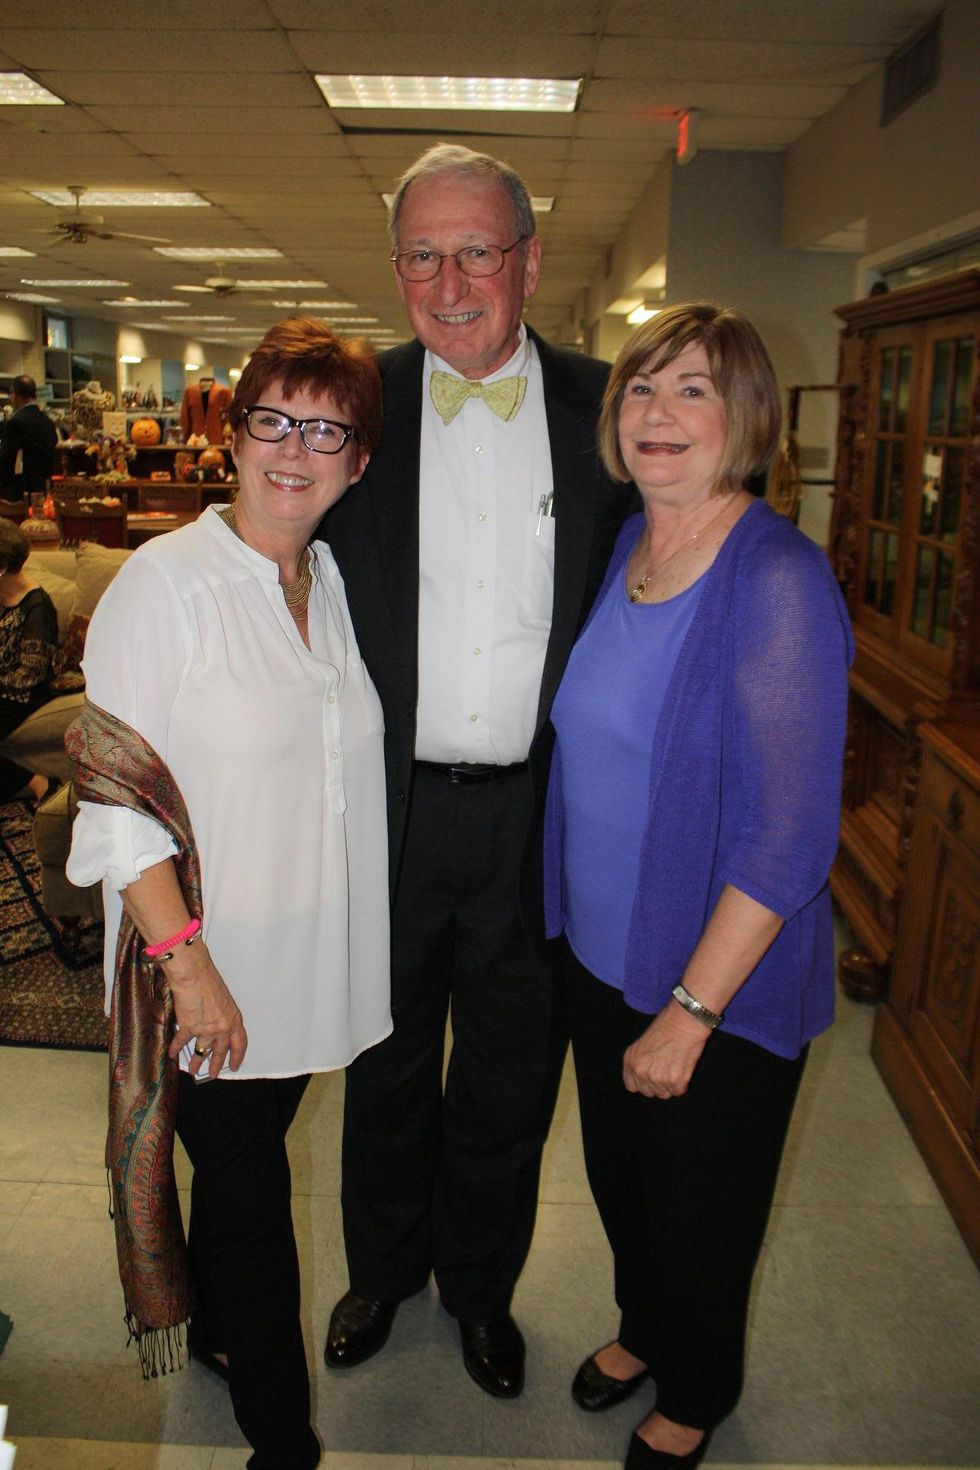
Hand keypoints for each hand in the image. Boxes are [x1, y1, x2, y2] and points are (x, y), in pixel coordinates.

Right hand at [165, 943, 247, 1077]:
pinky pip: (181, 1043)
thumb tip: (215, 1022)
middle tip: (212, 1075)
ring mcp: (205, 1030)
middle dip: (216, 1065)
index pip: (240, 1043)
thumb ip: (221, 1014)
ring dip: (196, 1063)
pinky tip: (172, 1054)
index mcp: (234, 1019)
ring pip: (202, 1052)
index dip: (237, 1056)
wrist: (194, 975)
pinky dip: (175, 1048)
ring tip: (193, 1071)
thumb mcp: (223, 998)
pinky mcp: (189, 1028)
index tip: (234, 1066)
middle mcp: (222, 1028)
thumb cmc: (208, 980)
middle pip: (221, 1052)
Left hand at [623, 1004, 708, 1099]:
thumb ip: (640, 1062)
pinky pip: (678, 1091)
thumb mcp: (643, 1043)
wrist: (685, 1019)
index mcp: (630, 1060)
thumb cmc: (667, 1026)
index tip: (652, 1077)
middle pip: (650, 1093)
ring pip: (665, 1094)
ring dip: (671, 1083)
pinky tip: (683, 1066)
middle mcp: (640, 1071)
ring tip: (675, 1063)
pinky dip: (683, 1082)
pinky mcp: (675, 1080)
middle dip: (659, 1084)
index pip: (632, 1087)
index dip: (643, 1083)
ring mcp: (657, 1077)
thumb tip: (645, 1079)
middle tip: (667, 1067)